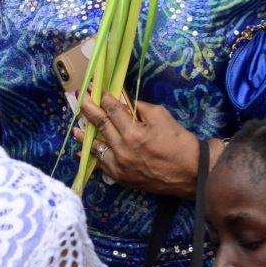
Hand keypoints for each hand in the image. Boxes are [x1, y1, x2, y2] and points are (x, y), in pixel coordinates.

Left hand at [75, 94, 200, 197]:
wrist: (191, 172)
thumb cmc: (179, 142)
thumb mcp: (162, 116)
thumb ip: (141, 108)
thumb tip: (126, 103)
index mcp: (134, 132)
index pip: (113, 110)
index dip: (104, 97)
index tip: (96, 88)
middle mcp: (123, 150)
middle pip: (101, 125)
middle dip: (89, 110)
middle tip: (81, 99)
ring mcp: (120, 166)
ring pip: (97, 147)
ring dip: (85, 136)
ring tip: (74, 128)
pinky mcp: (122, 178)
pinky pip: (102, 165)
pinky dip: (93, 157)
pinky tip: (85, 152)